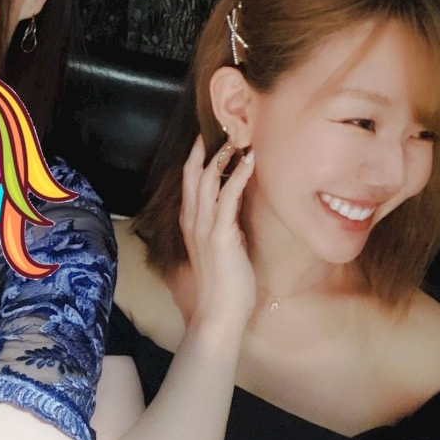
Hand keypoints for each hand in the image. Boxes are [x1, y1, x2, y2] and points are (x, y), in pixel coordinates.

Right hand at [179, 135, 256, 330]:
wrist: (218, 315)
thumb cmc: (223, 287)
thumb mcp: (220, 250)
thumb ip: (222, 228)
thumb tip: (233, 212)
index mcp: (191, 224)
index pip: (190, 182)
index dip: (197, 158)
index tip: (207, 137)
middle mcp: (193, 221)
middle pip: (193, 174)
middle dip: (204, 148)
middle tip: (218, 124)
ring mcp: (205, 227)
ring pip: (209, 180)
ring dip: (223, 155)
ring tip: (237, 135)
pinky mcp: (221, 235)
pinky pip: (229, 196)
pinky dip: (239, 175)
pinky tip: (250, 159)